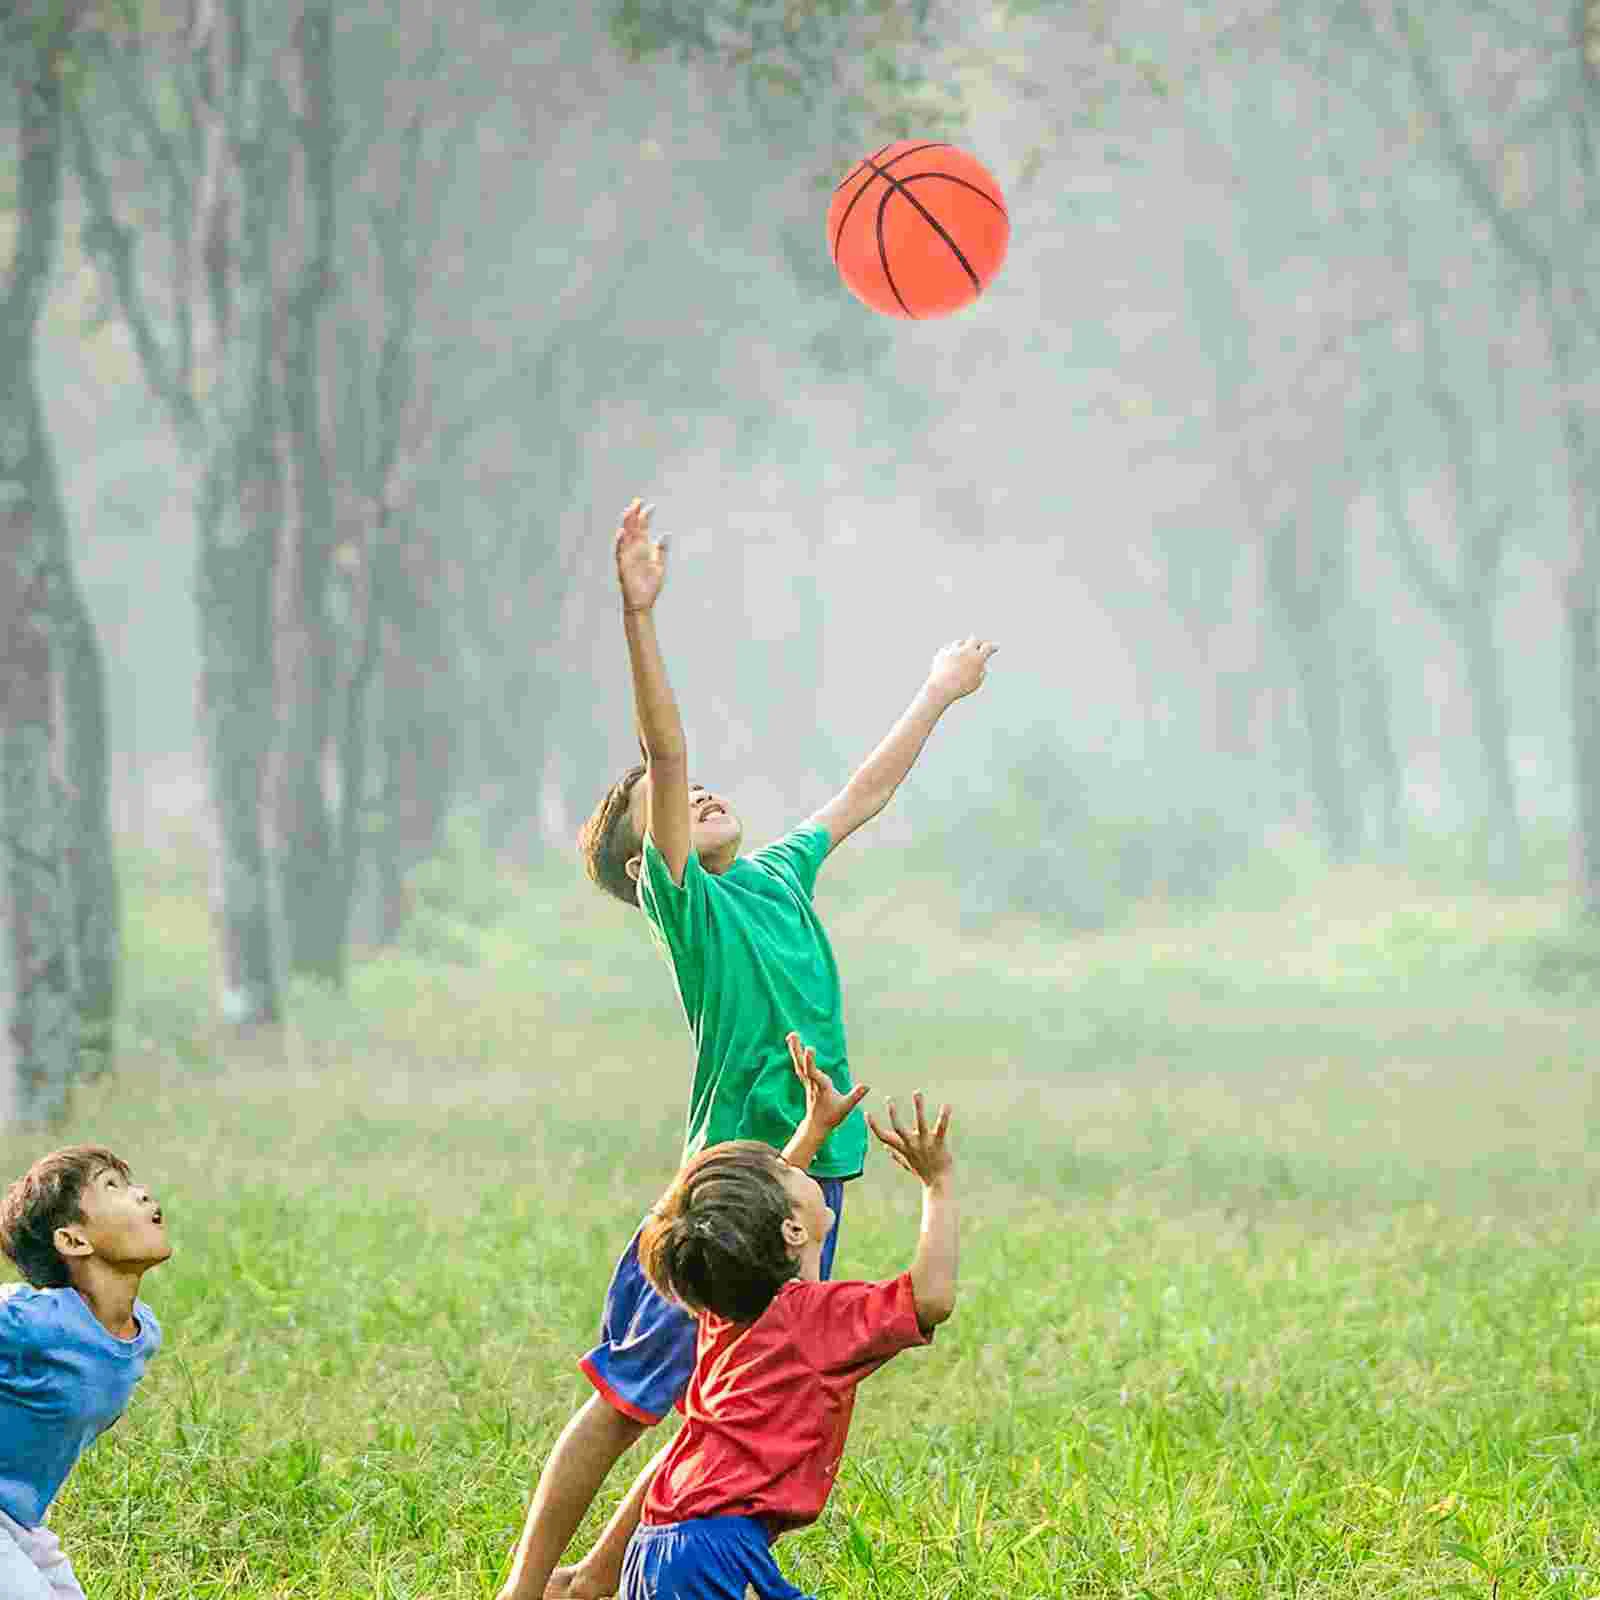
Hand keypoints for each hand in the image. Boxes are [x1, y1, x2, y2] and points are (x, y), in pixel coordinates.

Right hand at [615, 497, 666, 612]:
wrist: (643, 602)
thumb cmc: (650, 586)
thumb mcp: (659, 566)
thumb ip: (661, 551)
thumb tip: (665, 535)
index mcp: (643, 549)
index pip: (643, 529)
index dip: (645, 517)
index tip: (651, 506)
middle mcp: (634, 551)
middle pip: (633, 529)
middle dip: (634, 515)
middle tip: (637, 501)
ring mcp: (627, 557)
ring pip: (625, 537)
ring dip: (626, 525)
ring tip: (629, 511)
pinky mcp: (623, 566)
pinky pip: (620, 553)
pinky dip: (620, 543)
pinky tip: (622, 533)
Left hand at [788, 1031, 867, 1132]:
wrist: (817, 1126)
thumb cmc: (831, 1116)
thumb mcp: (846, 1107)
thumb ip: (855, 1095)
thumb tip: (867, 1085)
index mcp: (821, 1087)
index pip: (813, 1073)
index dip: (810, 1061)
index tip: (809, 1048)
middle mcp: (812, 1083)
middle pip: (802, 1065)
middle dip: (797, 1051)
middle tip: (792, 1035)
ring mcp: (808, 1082)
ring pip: (799, 1064)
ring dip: (795, 1050)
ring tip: (791, 1035)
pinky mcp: (807, 1082)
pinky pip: (800, 1066)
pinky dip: (797, 1055)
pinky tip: (794, 1046)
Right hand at [867, 1092, 952, 1185]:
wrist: (939, 1184)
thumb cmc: (923, 1172)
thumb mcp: (907, 1164)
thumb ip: (896, 1155)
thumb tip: (885, 1149)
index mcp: (903, 1148)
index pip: (883, 1137)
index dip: (873, 1126)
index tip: (866, 1113)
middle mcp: (911, 1144)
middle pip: (898, 1128)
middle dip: (893, 1114)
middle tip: (889, 1099)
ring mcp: (925, 1143)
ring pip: (920, 1122)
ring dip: (918, 1107)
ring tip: (916, 1092)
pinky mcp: (938, 1143)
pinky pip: (941, 1127)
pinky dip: (944, 1116)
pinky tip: (946, 1105)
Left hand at [924, 637, 997, 705]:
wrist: (941, 687)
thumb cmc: (960, 687)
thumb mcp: (976, 681)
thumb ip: (981, 671)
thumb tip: (982, 664)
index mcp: (977, 658)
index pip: (988, 647)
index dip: (993, 646)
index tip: (996, 646)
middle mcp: (966, 651)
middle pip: (974, 640)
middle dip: (978, 642)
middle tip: (981, 645)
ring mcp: (953, 650)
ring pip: (960, 642)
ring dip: (964, 645)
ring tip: (965, 649)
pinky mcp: (942, 652)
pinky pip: (948, 648)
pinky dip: (951, 650)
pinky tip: (952, 653)